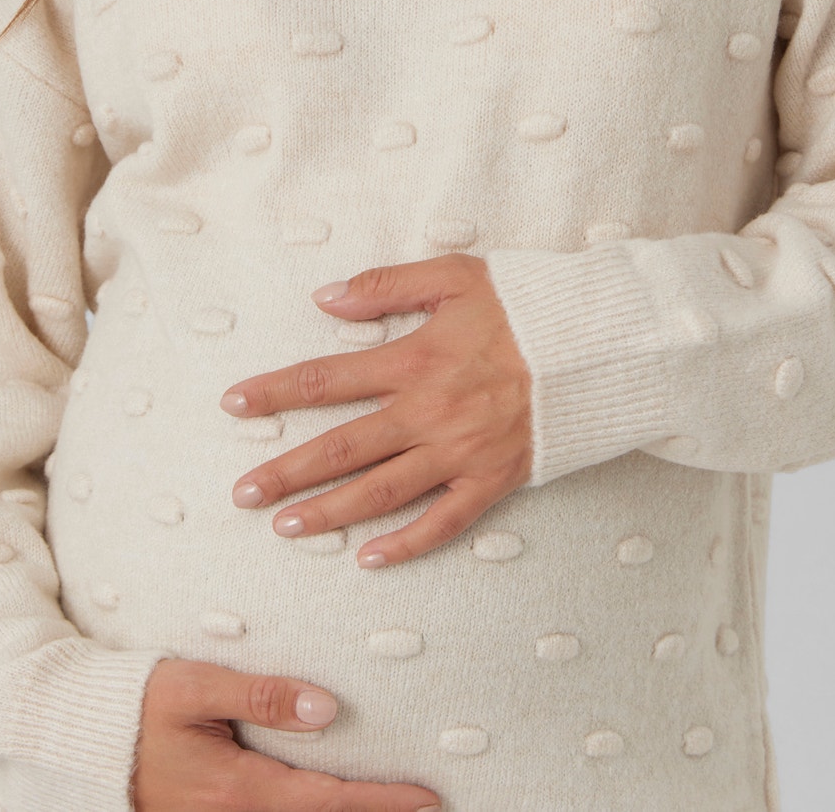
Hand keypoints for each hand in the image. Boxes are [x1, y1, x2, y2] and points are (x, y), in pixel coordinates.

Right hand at [131, 657, 440, 810]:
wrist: (82, 739)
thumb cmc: (137, 704)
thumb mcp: (195, 686)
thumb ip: (262, 696)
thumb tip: (328, 708)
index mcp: (237, 787)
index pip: (327, 801)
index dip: (381, 802)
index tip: (427, 797)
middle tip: (430, 806)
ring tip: (393, 807)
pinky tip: (331, 802)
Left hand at [219, 252, 532, 567]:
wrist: (600, 344)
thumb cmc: (528, 304)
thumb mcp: (454, 275)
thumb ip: (385, 285)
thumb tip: (324, 298)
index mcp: (415, 359)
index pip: (327, 379)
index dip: (276, 391)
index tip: (235, 402)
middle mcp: (429, 412)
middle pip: (342, 448)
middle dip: (286, 471)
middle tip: (241, 492)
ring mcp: (460, 451)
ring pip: (381, 491)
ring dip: (328, 512)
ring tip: (284, 527)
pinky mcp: (493, 480)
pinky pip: (443, 521)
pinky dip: (406, 543)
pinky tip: (369, 558)